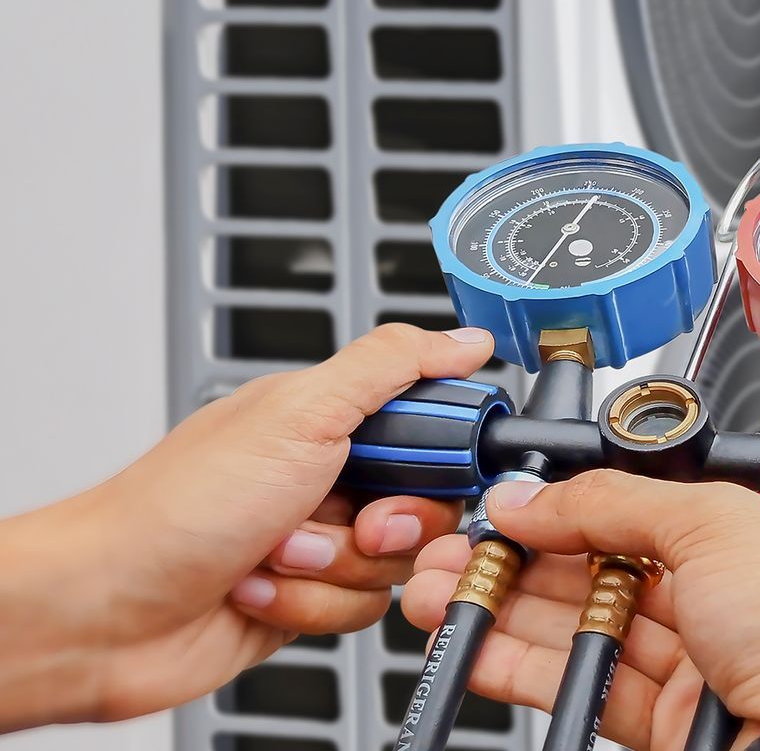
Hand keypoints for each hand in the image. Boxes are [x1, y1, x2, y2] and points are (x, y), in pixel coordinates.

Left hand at [0, 322, 495, 730]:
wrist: (104, 610)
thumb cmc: (178, 506)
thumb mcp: (300, 413)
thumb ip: (391, 367)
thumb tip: (465, 339)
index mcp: (328, 418)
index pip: (433, 424)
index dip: (441, 453)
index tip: (416, 466)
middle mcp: (325, 475)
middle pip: (427, 501)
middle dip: (387, 521)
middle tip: (347, 518)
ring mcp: (315, 541)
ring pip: (395, 562)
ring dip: (334, 566)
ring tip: (274, 554)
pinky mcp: (304, 600)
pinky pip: (360, 610)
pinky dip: (310, 605)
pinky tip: (257, 588)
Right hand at [404, 471, 759, 748]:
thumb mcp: (721, 523)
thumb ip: (620, 503)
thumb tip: (542, 495)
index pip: (649, 510)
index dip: (576, 505)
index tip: (512, 502)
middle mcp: (736, 600)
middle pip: (608, 570)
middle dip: (526, 556)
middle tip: (459, 547)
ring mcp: (703, 669)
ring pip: (586, 630)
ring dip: (509, 609)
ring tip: (441, 590)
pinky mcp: (671, 730)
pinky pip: (584, 688)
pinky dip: (524, 667)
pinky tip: (478, 646)